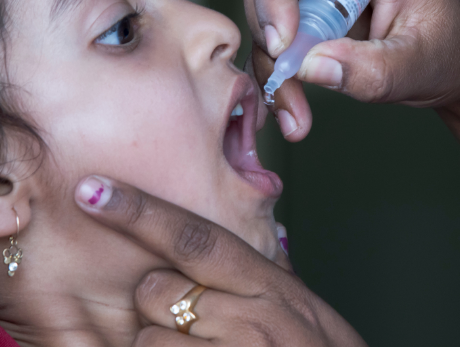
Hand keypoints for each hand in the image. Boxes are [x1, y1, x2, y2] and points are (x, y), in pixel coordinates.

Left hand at [74, 175, 365, 345]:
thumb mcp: (304, 312)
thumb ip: (260, 280)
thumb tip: (213, 250)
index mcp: (273, 288)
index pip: (196, 237)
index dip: (140, 212)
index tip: (93, 190)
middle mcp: (254, 319)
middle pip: (156, 290)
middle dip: (157, 310)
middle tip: (193, 331)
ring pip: (147, 340)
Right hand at [242, 0, 459, 140]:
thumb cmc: (454, 50)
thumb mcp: (420, 69)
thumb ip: (371, 70)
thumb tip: (311, 67)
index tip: (282, 47)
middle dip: (268, 28)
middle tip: (286, 86)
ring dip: (270, 53)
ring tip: (294, 108)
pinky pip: (276, 14)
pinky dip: (277, 59)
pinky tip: (293, 103)